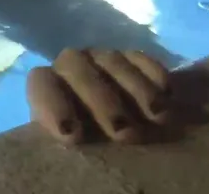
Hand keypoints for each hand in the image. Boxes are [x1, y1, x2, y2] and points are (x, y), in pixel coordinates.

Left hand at [27, 48, 172, 144]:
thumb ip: (72, 137)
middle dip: (102, 101)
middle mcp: (70, 66)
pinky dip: (154, 74)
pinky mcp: (130, 57)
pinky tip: (168, 94)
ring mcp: (100, 58)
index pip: (40, 84)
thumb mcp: (74, 144)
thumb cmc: (86, 141)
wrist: (109, 127)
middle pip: (77, 69)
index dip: (53, 106)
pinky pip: (140, 58)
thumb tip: (81, 151)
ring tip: (157, 117)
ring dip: (136, 89)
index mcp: (47, 87)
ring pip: (112, 61)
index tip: (72, 136)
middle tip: (125, 133)